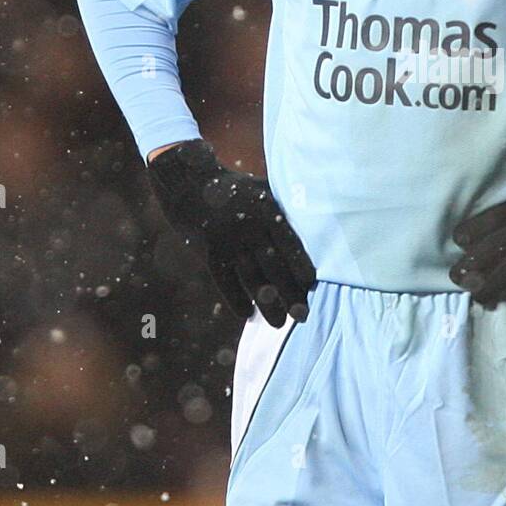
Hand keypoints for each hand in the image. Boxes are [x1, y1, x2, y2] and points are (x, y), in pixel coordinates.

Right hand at [147, 139, 315, 327]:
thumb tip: (316, 222)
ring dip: (265, 303)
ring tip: (279, 324)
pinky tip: (247, 315)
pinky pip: (224, 280)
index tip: (312, 284)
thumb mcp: (262, 188)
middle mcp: (249, 226)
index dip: (300, 264)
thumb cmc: (234, 188)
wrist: (189, 182)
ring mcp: (228, 240)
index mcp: (267, 209)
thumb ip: (284, 208)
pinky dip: (235, 298)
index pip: (288, 241)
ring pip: (250, 277)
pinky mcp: (209, 251)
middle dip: (289, 292)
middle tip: (303, 315)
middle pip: (273, 265)